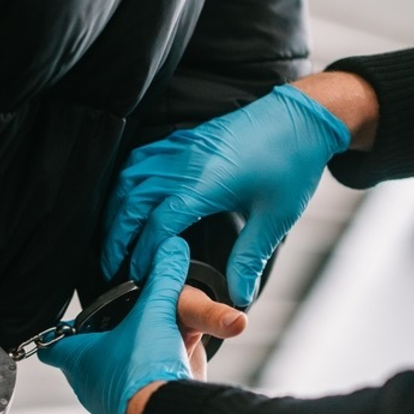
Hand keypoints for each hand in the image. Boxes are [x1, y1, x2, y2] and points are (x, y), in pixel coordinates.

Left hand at [40, 237, 242, 413]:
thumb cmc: (144, 371)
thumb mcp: (155, 312)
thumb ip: (163, 278)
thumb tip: (170, 247)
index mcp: (81, 360)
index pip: (54, 347)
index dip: (57, 336)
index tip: (58, 333)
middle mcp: (91, 387)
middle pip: (87, 362)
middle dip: (100, 347)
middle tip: (114, 331)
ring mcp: (113, 408)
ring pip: (114, 381)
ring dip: (128, 367)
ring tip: (145, 351)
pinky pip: (139, 398)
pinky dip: (149, 387)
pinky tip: (166, 377)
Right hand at [101, 84, 349, 305]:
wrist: (302, 117)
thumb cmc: (292, 163)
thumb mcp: (276, 217)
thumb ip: (250, 258)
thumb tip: (238, 296)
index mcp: (205, 184)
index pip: (159, 223)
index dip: (143, 252)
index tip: (138, 274)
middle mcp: (185, 163)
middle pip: (132, 201)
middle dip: (117, 236)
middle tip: (111, 264)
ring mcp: (181, 148)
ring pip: (130, 178)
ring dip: (117, 208)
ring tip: (113, 235)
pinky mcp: (184, 139)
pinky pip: (141, 159)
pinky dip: (127, 182)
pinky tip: (127, 198)